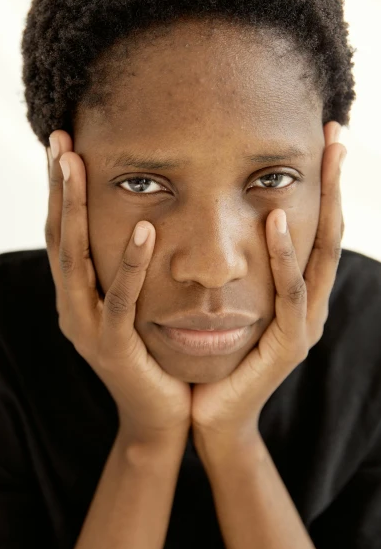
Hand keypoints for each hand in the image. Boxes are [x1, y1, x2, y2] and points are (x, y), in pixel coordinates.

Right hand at [45, 130, 191, 448]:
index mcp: (76, 296)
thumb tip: (143, 217)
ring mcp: (87, 329)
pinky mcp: (114, 348)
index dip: (57, 191)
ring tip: (77, 167)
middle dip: (56, 189)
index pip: (61, 235)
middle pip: (57, 239)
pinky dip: (131, 264)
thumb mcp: (134, 307)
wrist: (160, 420)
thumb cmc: (153, 357)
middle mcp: (71, 308)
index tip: (61, 146)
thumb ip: (126, 270)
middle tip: (58, 142)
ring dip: (73, 211)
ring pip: (74, 261)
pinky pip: (120, 301)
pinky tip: (146, 229)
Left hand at [190, 121, 346, 458]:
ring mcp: (306, 325)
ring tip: (323, 161)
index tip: (322, 138)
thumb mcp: (229, 300)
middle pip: (329, 233)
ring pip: (319, 256)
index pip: (315, 228)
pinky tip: (279, 220)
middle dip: (335, 184)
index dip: (323, 185)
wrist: (210, 413)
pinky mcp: (290, 345)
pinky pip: (290, 293)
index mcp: (297, 291)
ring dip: (324, 206)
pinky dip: (286, 255)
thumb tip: (213, 215)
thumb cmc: (215, 354)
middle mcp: (310, 304)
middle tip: (337, 135)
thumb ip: (235, 266)